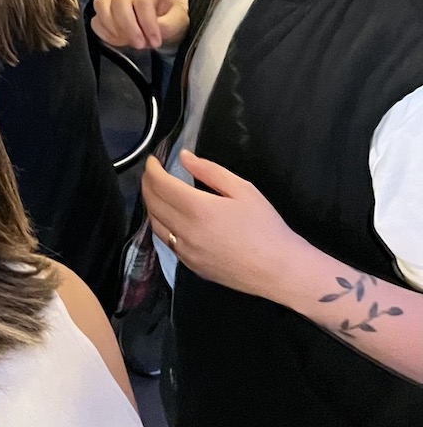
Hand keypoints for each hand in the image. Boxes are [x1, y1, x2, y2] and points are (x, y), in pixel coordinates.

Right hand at [92, 0, 189, 51]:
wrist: (165, 22)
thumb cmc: (172, 18)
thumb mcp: (179, 21)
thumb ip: (168, 25)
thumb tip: (152, 32)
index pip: (141, 1)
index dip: (147, 24)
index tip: (156, 41)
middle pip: (119, 2)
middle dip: (129, 27)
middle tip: (140, 44)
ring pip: (102, 7)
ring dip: (114, 29)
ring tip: (129, 42)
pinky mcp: (104, 11)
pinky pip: (96, 21)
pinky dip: (105, 33)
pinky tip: (120, 41)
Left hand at [142, 150, 302, 302]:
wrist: (280, 270)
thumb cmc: (265, 227)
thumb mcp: (242, 189)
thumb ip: (209, 170)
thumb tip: (184, 156)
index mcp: (197, 209)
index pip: (160, 184)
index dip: (152, 169)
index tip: (153, 160)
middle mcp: (185, 232)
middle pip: (152, 203)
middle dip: (147, 183)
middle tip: (153, 172)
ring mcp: (186, 253)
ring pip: (155, 224)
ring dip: (151, 205)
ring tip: (158, 192)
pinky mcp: (192, 267)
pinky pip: (166, 242)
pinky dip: (161, 225)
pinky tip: (170, 218)